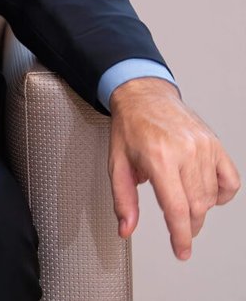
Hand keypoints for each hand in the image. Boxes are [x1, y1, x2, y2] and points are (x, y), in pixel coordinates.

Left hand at [108, 77, 239, 258]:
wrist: (144, 96)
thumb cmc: (130, 127)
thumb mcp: (116, 163)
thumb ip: (122, 199)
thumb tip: (126, 229)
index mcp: (159, 157)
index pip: (177, 208)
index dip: (180, 236)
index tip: (182, 251)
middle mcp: (185, 152)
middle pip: (197, 206)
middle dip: (189, 226)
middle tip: (180, 230)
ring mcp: (204, 147)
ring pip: (212, 197)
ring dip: (200, 209)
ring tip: (183, 201)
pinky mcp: (216, 144)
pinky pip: (230, 181)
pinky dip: (221, 194)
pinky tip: (206, 193)